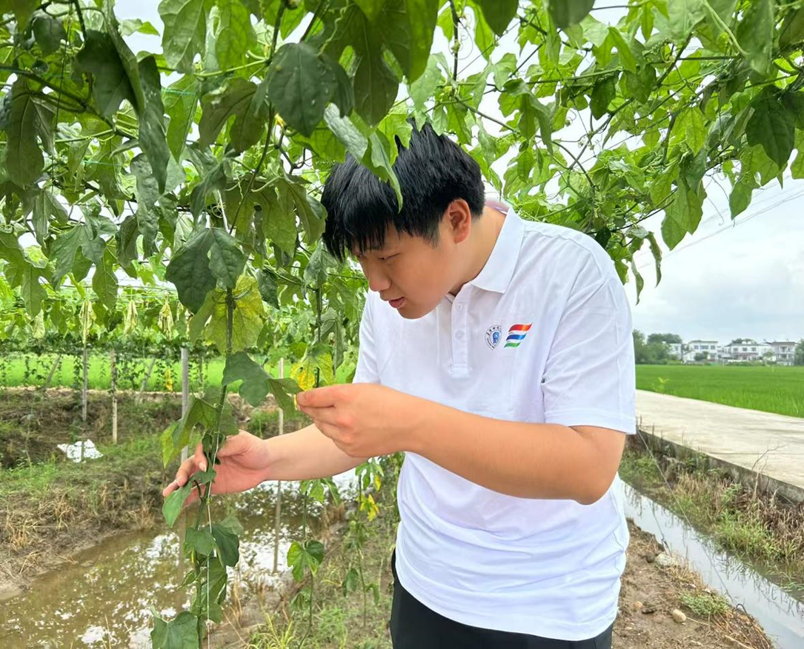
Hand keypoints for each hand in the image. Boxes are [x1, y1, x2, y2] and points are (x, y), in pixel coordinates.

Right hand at [162, 430, 270, 505]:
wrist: (266, 464)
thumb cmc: (255, 448)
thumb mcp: (244, 443)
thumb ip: (229, 445)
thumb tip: (215, 450)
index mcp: (213, 444)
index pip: (200, 450)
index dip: (199, 458)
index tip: (204, 467)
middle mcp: (208, 458)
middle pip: (190, 465)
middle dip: (182, 473)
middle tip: (179, 482)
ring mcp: (209, 473)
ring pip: (190, 480)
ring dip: (178, 487)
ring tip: (167, 495)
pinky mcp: (214, 486)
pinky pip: (198, 492)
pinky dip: (188, 498)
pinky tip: (179, 505)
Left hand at [296, 383, 421, 457]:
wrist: (409, 425)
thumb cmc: (389, 402)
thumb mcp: (363, 389)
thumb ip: (339, 394)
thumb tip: (317, 399)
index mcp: (345, 395)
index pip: (312, 397)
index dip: (303, 398)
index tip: (299, 398)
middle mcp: (342, 416)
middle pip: (315, 413)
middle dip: (311, 409)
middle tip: (309, 406)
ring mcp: (346, 436)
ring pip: (323, 428)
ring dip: (324, 422)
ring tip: (337, 417)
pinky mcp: (350, 449)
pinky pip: (335, 441)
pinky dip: (337, 435)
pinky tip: (350, 429)